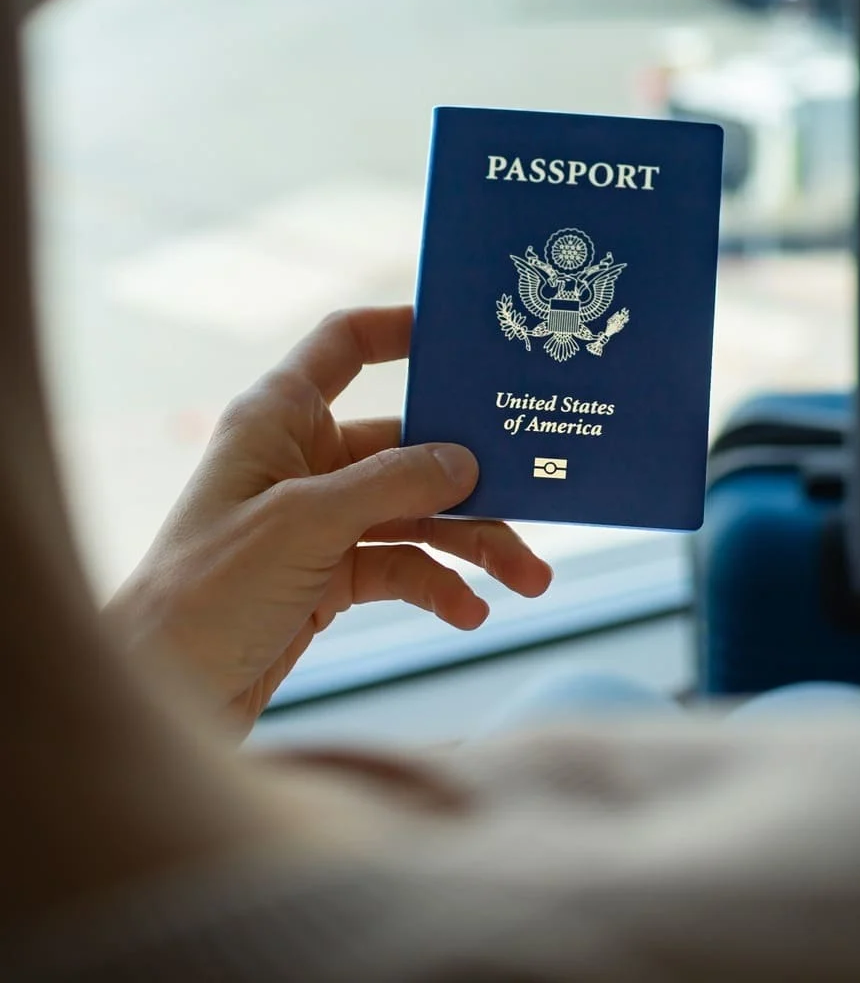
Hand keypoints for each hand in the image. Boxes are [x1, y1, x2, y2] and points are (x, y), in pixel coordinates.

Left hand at [106, 306, 551, 734]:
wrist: (167, 691)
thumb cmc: (206, 590)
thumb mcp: (304, 524)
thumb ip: (390, 484)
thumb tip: (464, 460)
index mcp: (279, 417)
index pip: (344, 345)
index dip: (402, 330)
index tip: (466, 341)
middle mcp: (303, 460)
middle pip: (406, 446)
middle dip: (471, 479)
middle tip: (531, 494)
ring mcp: (320, 519)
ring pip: (416, 513)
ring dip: (472, 544)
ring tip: (526, 578)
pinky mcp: (330, 573)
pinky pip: (402, 565)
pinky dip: (439, 585)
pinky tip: (470, 611)